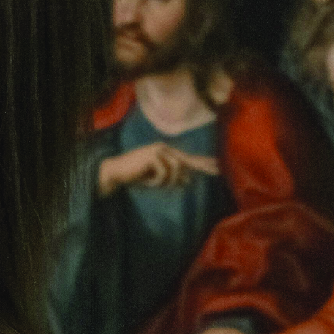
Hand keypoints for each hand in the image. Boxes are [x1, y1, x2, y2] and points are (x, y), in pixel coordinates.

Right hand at [98, 142, 219, 195]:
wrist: (115, 173)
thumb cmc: (135, 176)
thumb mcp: (157, 179)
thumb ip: (172, 178)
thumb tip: (188, 181)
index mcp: (165, 152)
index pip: (187, 157)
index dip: (202, 161)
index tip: (216, 165)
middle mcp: (163, 148)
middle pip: (187, 159)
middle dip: (202, 165)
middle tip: (218, 169)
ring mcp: (158, 150)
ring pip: (176, 169)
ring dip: (167, 182)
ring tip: (154, 185)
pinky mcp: (152, 155)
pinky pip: (164, 174)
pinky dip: (156, 182)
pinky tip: (146, 182)